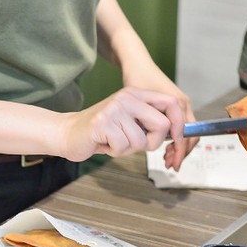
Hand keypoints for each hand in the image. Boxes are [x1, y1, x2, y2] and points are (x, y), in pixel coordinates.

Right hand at [57, 87, 184, 161]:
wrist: (67, 133)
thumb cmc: (102, 132)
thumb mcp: (129, 121)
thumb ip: (149, 122)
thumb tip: (178, 133)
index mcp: (135, 94)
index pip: (171, 103)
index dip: (179, 125)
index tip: (176, 140)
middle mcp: (126, 97)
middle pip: (162, 125)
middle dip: (152, 142)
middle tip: (133, 143)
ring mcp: (114, 109)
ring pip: (141, 141)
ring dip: (128, 149)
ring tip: (113, 141)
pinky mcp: (103, 123)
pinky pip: (123, 147)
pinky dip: (114, 152)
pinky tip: (103, 143)